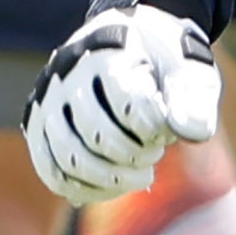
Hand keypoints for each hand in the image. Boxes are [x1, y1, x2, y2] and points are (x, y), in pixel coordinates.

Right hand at [24, 3, 222, 204]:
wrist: (135, 45)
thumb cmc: (165, 63)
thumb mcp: (191, 70)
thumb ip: (195, 100)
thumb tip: (190, 133)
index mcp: (109, 49)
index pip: (128, 101)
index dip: (154, 126)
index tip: (166, 126)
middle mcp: (68, 74)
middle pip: (96, 134)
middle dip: (134, 154)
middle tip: (156, 151)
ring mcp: (49, 101)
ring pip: (68, 157)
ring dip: (111, 178)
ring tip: (142, 173)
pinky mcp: (40, 127)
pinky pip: (52, 172)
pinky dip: (85, 189)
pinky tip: (115, 187)